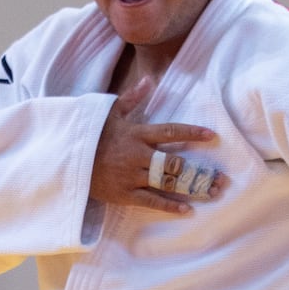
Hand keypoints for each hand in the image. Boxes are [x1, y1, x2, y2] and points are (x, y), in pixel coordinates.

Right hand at [89, 76, 225, 213]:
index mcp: (137, 133)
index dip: (191, 133)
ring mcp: (132, 176)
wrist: (67, 159)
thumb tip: (150, 80)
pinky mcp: (125, 194)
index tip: (211, 135)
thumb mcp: (109, 111)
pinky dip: (170, 206)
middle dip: (199, 171)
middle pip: (175, 163)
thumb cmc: (91, 133)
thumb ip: (132, 97)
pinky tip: (187, 209)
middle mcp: (138, 155)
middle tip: (221, 178)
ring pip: (167, 183)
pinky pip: (151, 201)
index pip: (170, 131)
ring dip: (191, 189)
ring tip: (211, 193)